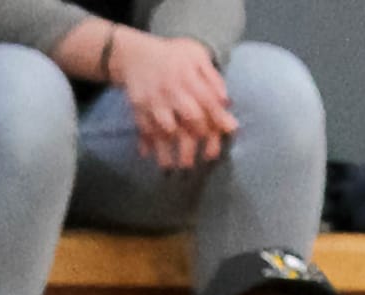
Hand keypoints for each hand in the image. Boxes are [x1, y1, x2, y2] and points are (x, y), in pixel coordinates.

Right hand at [115, 31, 234, 170]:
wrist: (135, 55)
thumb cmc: (172, 57)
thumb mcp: (196, 56)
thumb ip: (212, 78)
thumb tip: (226, 102)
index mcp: (188, 77)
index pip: (207, 101)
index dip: (219, 118)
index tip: (228, 133)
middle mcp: (171, 91)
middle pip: (189, 119)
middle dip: (199, 140)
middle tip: (207, 159)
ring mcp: (153, 103)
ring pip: (164, 131)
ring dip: (168, 152)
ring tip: (174, 169)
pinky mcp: (138, 110)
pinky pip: (143, 130)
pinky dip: (146, 143)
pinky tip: (149, 156)